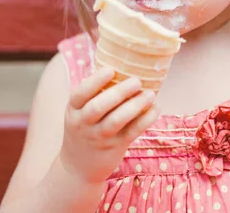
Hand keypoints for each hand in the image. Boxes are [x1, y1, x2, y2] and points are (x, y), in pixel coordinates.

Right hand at [59, 68, 158, 184]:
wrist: (78, 168)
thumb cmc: (84, 128)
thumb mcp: (79, 111)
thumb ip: (93, 92)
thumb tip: (117, 61)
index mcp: (73, 110)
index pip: (80, 94)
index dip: (95, 81)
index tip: (111, 70)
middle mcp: (83, 123)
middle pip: (99, 106)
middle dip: (119, 92)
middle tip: (137, 80)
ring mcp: (99, 137)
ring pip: (116, 120)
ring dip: (135, 106)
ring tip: (150, 93)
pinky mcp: (115, 147)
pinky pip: (132, 132)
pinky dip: (146, 120)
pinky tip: (156, 108)